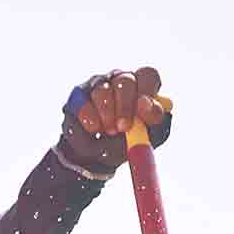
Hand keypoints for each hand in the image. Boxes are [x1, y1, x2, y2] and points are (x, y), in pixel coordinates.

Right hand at [57, 66, 172, 171]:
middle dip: (125, 106)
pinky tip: (93, 129)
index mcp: (143, 88)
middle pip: (126, 80)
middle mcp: (121, 80)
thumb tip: (150, 107)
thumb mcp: (145, 138)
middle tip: (123, 128)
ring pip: (103, 90)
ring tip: (108, 132)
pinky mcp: (79, 95)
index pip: (148, 76)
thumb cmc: (125, 143)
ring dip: (107, 114)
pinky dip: (89, 118)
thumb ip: (154, 123)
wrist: (95, 157)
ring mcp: (99, 84)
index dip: (147, 90)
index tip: (143, 109)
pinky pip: (83, 102)